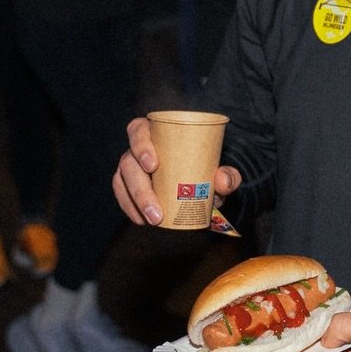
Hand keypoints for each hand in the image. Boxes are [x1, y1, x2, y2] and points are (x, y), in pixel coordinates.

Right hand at [112, 115, 241, 225]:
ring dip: (135, 202)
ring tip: (154, 220)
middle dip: (140, 189)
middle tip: (157, 211)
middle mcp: (139, 147)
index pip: (139, 130)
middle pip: (128, 162)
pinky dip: (130, 208)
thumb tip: (223, 181)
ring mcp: (132, 166)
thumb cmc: (207, 169)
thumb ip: (228, 175)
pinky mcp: (128, 184)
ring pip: (122, 180)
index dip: (141, 145)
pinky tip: (141, 221)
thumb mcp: (221, 172)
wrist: (205, 185)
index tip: (153, 165)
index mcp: (157, 132)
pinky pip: (122, 195)